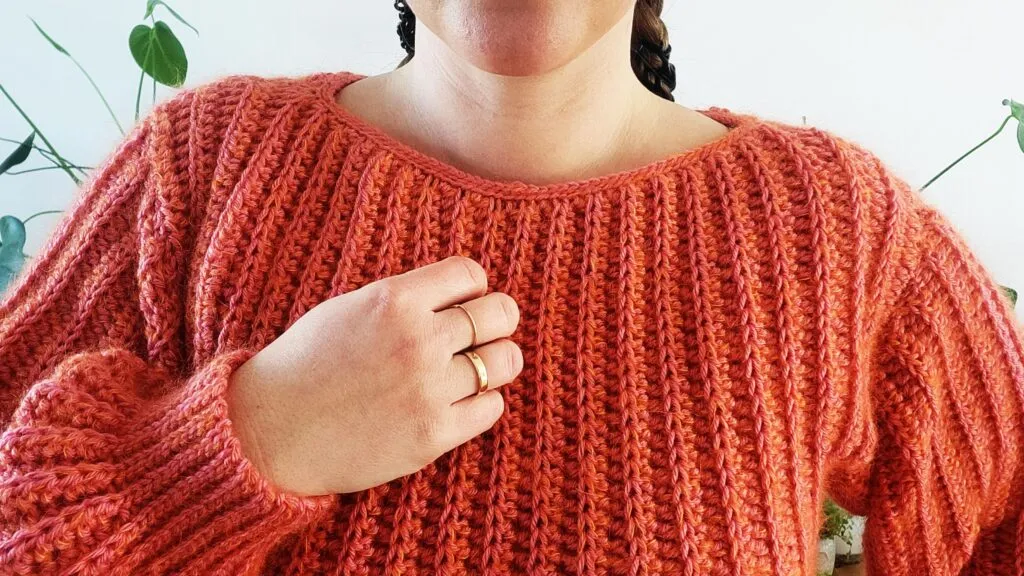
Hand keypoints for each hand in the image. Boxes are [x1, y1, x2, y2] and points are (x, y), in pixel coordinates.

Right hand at [226, 256, 522, 495]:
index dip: (472, 289)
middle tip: (481, 335)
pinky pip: (492, 407)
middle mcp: (418, 340)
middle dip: (496, 321)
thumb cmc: (307, 366)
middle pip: (501, 314)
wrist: (270, 433)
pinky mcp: (434, 435)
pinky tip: (457, 402)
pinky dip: (481, 403)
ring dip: (496, 363)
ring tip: (475, 369)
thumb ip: (406, 299)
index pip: (471, 274)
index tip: (462, 304)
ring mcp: (429, 389)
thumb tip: (463, 295)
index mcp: (394, 300)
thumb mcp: (350, 309)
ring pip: (505, 362)